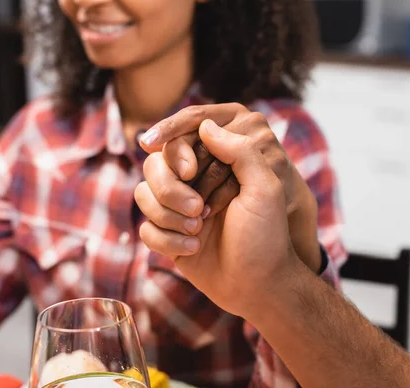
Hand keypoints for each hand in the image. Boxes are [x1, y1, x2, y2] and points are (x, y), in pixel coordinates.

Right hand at [139, 103, 320, 271]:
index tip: (188, 170)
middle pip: (155, 165)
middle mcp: (195, 181)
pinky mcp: (168, 234)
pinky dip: (165, 240)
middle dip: (172, 190)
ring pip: (143, 195)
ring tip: (197, 230)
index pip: (182, 139)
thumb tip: (205, 124)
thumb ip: (240, 151)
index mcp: (219, 164)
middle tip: (200, 209)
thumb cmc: (266, 235)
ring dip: (167, 216)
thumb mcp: (264, 188)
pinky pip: (146, 228)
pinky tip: (192, 249)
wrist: (258, 284)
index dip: (178, 149)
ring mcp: (178, 207)